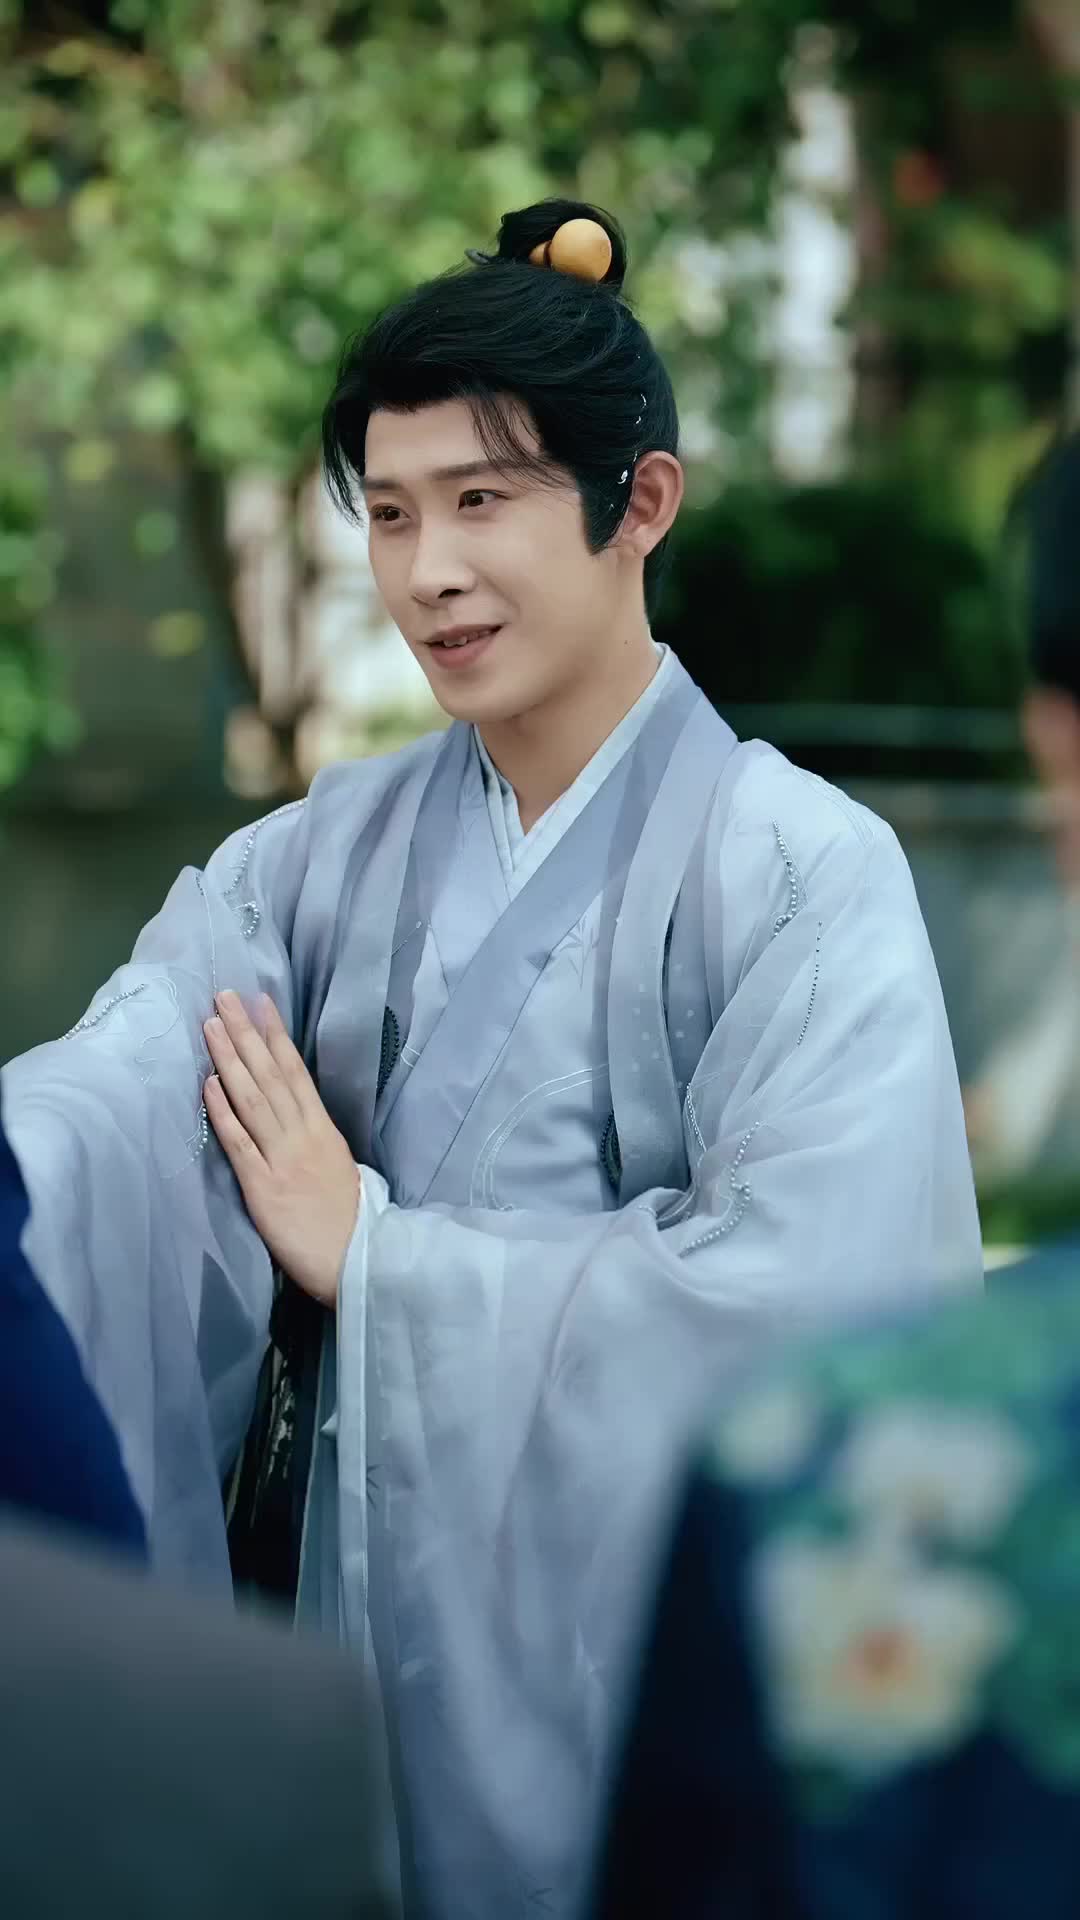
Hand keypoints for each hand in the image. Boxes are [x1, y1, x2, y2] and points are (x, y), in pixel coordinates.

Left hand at [203, 989, 358, 1306]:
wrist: (359, 1261)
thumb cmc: (350, 1223)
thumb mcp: (342, 1169)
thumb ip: (317, 1142)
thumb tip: (298, 1117)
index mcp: (324, 1131)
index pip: (296, 1073)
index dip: (276, 1036)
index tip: (261, 1003)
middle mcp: (303, 1136)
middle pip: (271, 1075)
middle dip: (246, 1033)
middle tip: (224, 996)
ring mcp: (283, 1158)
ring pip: (253, 1099)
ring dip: (230, 1059)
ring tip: (211, 1025)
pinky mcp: (263, 1187)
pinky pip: (240, 1143)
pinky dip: (223, 1111)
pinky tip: (209, 1084)